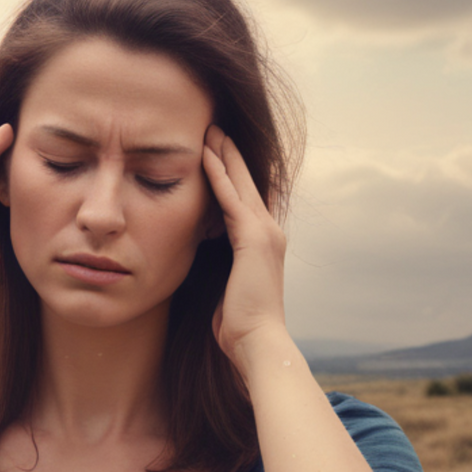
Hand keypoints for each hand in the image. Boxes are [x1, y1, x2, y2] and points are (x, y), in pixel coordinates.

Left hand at [202, 125, 287, 368]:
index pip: (246, 201)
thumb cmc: (240, 326)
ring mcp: (265, 232)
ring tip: (210, 131)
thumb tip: (202, 262)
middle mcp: (269, 232)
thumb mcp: (228, 288)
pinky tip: (205, 154)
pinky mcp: (253, 237)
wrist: (258, 341)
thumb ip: (221, 268)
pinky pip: (230, 197)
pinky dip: (218, 173)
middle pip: (246, 184)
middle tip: (216, 130)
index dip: (233, 177)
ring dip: (224, 155)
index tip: (218, 155)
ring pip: (239, 183)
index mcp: (262, 244)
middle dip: (230, 157)